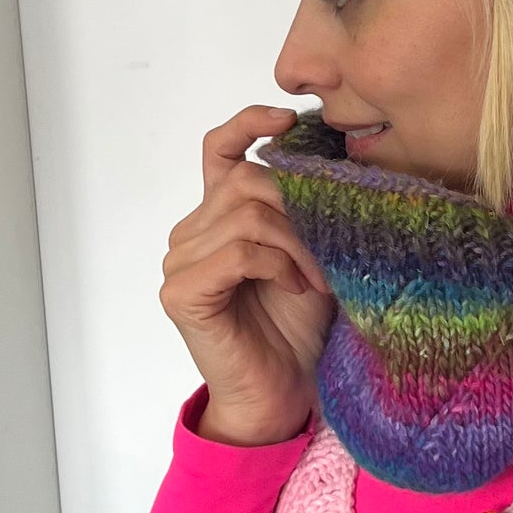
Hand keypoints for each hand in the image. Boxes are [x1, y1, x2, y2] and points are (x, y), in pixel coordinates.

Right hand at [160, 106, 334, 446]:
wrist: (285, 393)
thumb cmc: (299, 326)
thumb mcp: (313, 252)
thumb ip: (307, 208)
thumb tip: (333, 158)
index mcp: (219, 215)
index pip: (219, 148)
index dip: (248, 123)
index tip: (288, 119)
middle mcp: (191, 232)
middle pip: (246, 181)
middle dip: (299, 208)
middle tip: (331, 250)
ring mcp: (179, 262)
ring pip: (245, 216)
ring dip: (296, 244)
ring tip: (317, 278)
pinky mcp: (181, 292)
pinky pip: (237, 252)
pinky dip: (277, 265)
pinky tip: (296, 289)